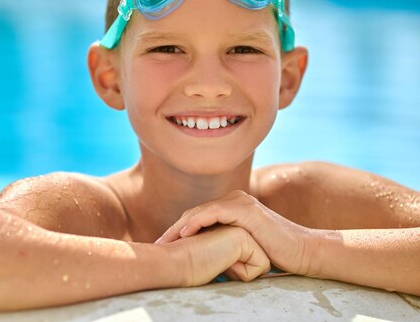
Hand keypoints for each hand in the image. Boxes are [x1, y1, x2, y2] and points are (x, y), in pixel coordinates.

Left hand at [156, 190, 316, 276]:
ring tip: (164, 240)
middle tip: (156, 244)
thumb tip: (204, 258)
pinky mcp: (245, 210)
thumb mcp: (243, 247)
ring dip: (179, 226)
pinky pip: (214, 213)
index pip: (197, 216)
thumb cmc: (275, 254)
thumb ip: (224, 244)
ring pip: (200, 211)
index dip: (177, 229)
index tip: (162, 245)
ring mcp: (240, 202)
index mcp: (232, 206)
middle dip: (173, 229)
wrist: (302, 252)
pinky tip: (183, 233)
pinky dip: (196, 222)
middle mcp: (234, 200)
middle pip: (195, 212)